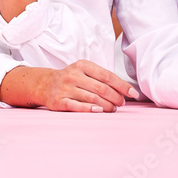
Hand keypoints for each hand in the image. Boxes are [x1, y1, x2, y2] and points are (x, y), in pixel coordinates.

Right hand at [1, 59, 138, 111]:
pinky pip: (77, 106)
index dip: (122, 85)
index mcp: (82, 65)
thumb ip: (101, 77)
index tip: (133, 94)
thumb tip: (125, 90)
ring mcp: (65, 88)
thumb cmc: (71, 79)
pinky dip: (90, 110)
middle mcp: (73, 75)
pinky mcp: (59, 101)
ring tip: (112, 109)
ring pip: (92, 99)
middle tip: (121, 104)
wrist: (44, 84)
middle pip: (101, 88)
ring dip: (107, 106)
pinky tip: (99, 111)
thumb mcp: (84, 71)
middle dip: (116, 98)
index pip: (107, 75)